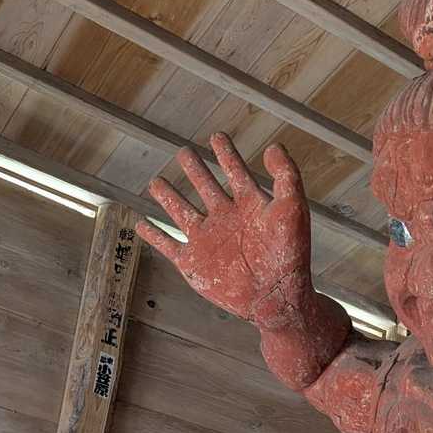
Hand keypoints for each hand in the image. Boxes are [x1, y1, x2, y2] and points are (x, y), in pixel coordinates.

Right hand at [137, 134, 311, 327]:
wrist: (276, 297)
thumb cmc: (289, 256)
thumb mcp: (292, 208)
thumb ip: (286, 175)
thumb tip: (272, 146)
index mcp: (248, 204)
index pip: (234, 171)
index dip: (225, 154)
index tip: (217, 136)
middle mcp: (225, 218)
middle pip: (204, 186)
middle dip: (194, 169)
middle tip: (183, 152)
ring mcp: (207, 240)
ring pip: (181, 211)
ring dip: (168, 196)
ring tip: (156, 182)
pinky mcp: (192, 262)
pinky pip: (167, 245)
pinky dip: (152, 235)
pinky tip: (140, 224)